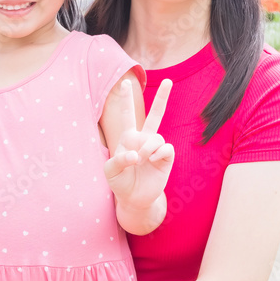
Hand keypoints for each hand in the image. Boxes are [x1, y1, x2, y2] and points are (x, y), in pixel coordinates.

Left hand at [104, 78, 173, 212]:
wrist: (134, 199)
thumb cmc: (120, 182)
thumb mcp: (110, 171)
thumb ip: (118, 160)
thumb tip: (135, 154)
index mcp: (128, 138)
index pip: (128, 115)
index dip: (127, 99)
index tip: (126, 82)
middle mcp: (144, 140)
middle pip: (155, 114)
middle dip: (162, 98)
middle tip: (169, 81)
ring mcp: (156, 148)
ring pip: (156, 136)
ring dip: (147, 148)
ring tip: (141, 159)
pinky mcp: (166, 158)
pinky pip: (165, 148)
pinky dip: (158, 153)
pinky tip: (152, 160)